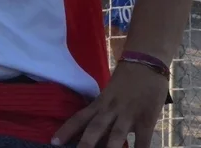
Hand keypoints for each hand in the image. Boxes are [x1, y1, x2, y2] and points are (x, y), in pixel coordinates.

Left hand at [51, 60, 168, 147]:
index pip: (79, 118)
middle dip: (85, 144)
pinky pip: (143, 138)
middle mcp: (110, 109)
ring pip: (116, 135)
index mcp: (100, 103)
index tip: (54, 142)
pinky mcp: (146, 118)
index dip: (66, 130)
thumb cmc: (126, 78)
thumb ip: (103, 110)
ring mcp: (128, 114)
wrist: (145, 61)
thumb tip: (95, 131)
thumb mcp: (109, 93)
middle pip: (95, 128)